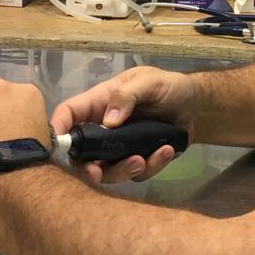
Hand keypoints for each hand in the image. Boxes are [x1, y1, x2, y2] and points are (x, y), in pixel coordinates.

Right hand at [51, 65, 194, 185]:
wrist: (197, 107)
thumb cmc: (168, 87)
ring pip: (108, 171)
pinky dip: (151, 167)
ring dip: (122, 170)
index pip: (69, 114)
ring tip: (142, 160)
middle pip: (82, 154)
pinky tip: (166, 151)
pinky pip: (137, 173)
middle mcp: (105, 129)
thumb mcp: (149, 81)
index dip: (57, 128)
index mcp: (100, 104)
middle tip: (98, 173)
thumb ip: (128, 95)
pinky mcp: (139, 161)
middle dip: (86, 168)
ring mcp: (121, 148)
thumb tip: (108, 121)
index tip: (57, 145)